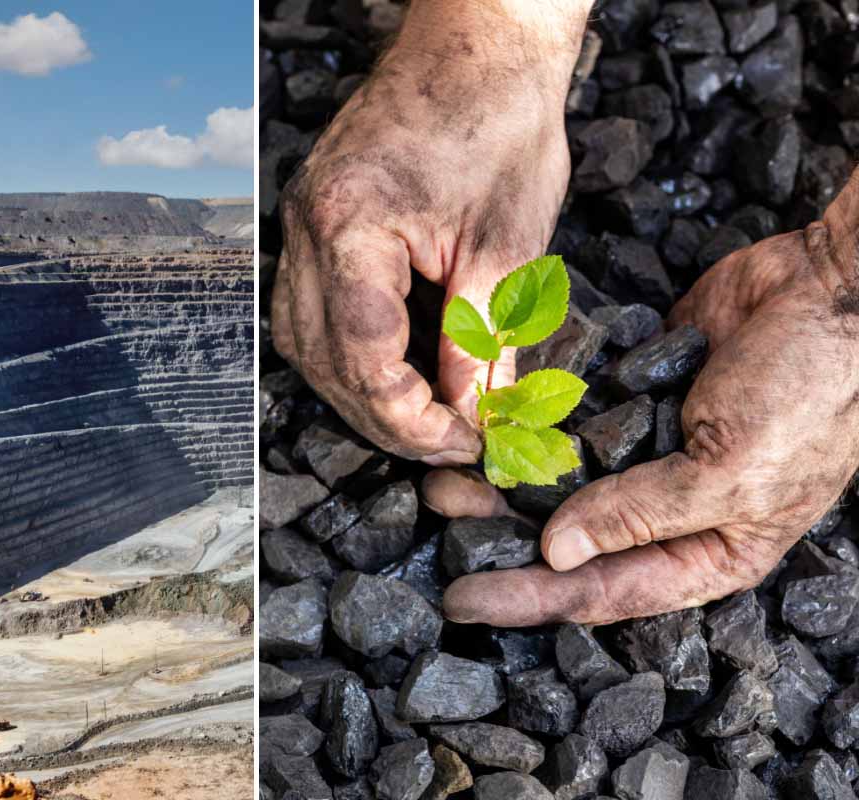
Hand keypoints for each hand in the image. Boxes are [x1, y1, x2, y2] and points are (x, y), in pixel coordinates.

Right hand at [271, 0, 590, 464]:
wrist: (478, 44)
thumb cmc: (499, 121)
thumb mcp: (507, 244)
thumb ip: (484, 341)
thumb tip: (477, 418)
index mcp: (349, 226)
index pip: (362, 358)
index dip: (412, 418)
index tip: (466, 442)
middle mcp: (306, 227)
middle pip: (321, 360)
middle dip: (384, 416)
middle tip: (447, 442)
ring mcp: (301, 222)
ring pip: (305, 342)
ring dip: (359, 389)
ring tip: (422, 413)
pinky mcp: (315, 221)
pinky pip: (312, 308)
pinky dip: (350, 349)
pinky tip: (395, 364)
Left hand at [438, 172, 858, 625]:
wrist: (834, 288)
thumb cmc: (811, 390)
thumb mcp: (732, 468)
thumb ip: (642, 513)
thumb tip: (557, 551)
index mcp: (709, 551)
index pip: (603, 592)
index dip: (529, 598)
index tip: (462, 598)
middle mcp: (671, 510)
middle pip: (569, 539)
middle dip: (500, 531)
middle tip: (438, 511)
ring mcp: (648, 450)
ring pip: (560, 480)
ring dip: (504, 476)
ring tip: (445, 470)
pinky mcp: (632, 396)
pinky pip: (570, 420)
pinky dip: (530, 423)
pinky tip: (485, 422)